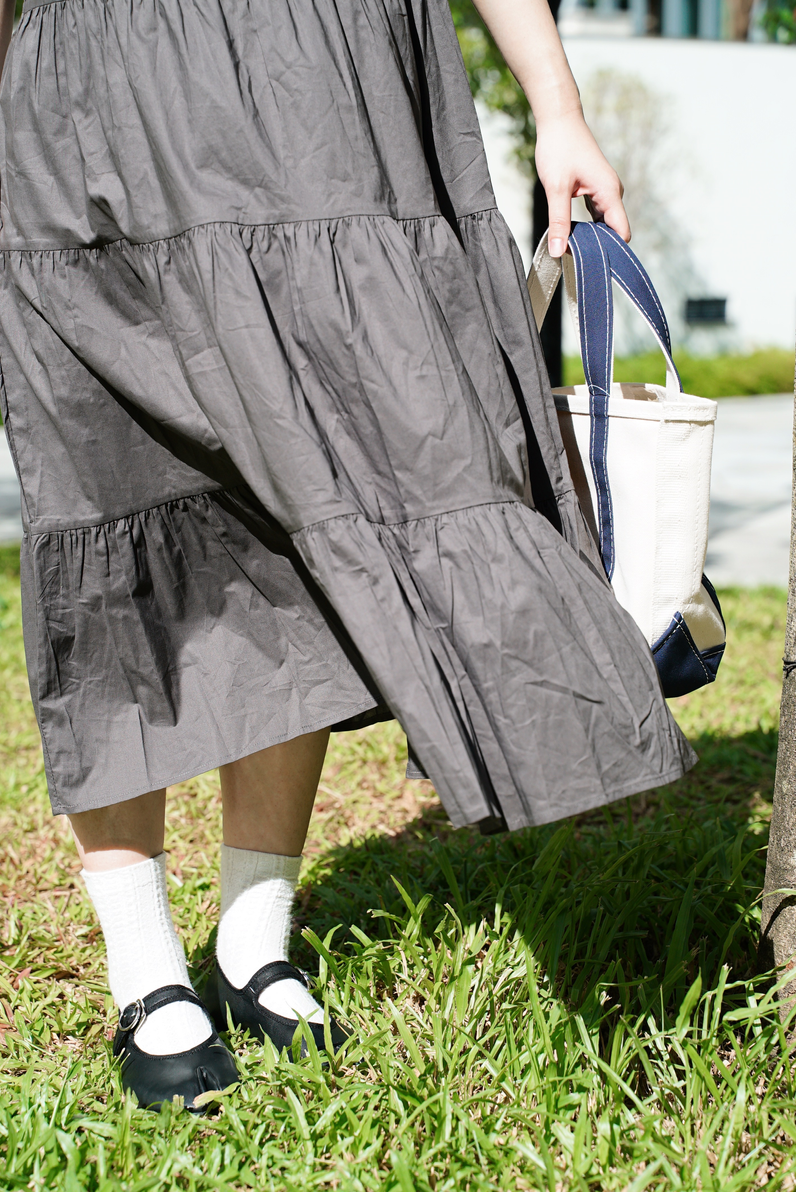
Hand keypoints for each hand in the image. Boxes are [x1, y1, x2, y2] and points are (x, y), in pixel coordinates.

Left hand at [534, 111, 630, 257]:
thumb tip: (558, 251)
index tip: (595, 265)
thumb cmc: (560, 147)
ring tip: (572, 249)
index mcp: (609, 192)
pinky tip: (571, 233)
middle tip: (576, 261)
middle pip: (613, 231)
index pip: (621, 232)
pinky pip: (596, 215)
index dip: (611, 251)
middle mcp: (612, 192)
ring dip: (591, 237)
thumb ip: (558, 221)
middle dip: (599, 247)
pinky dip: (586, 226)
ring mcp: (604, 191)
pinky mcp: (595, 189)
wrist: (559, 119)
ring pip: (603, 224)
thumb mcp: (556, 187)